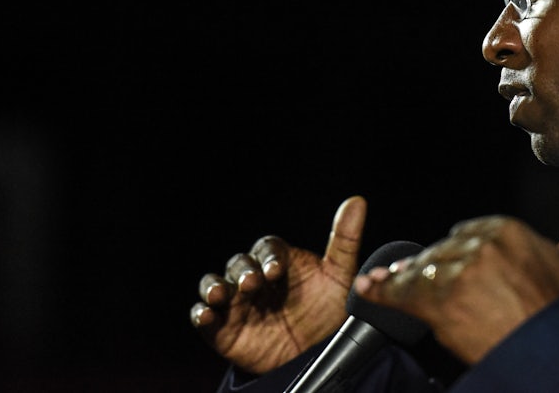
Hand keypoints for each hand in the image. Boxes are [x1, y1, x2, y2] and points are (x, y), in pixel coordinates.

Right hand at [190, 195, 367, 373]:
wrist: (314, 356)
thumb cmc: (327, 311)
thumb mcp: (340, 277)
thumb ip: (345, 240)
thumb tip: (357, 201)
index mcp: (279, 261)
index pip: (268, 248)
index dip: (269, 257)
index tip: (276, 271)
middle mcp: (254, 278)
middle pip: (239, 263)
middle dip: (243, 271)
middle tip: (252, 284)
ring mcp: (236, 302)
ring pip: (214, 284)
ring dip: (213, 286)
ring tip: (220, 295)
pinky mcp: (222, 328)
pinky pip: (203, 317)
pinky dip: (201, 313)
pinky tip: (207, 315)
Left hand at [353, 193, 558, 363]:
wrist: (556, 352)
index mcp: (506, 229)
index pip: (466, 234)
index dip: (455, 254)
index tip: (448, 268)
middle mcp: (481, 243)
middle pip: (441, 252)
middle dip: (429, 268)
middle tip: (414, 282)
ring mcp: (460, 270)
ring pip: (421, 270)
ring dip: (402, 280)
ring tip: (386, 285)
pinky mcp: (441, 298)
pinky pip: (403, 291)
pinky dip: (381, 291)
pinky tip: (368, 289)